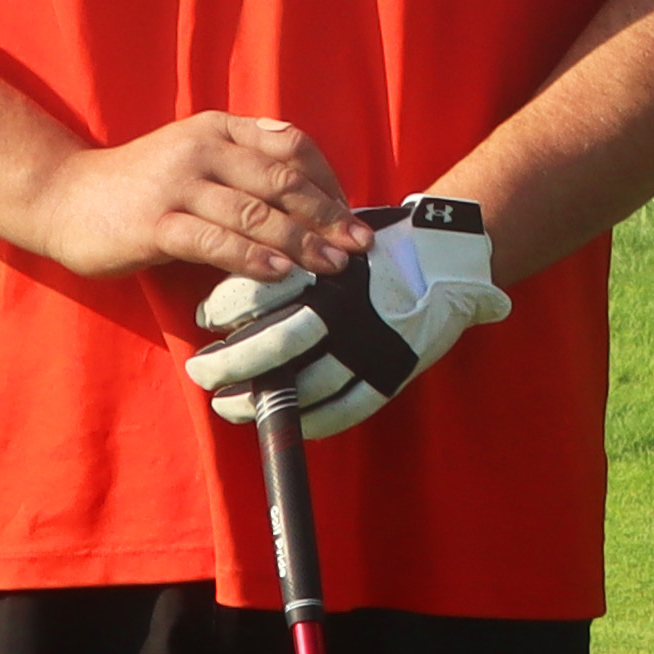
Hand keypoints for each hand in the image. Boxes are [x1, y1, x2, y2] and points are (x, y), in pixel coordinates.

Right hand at [23, 110, 359, 288]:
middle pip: (283, 180)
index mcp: (217, 128)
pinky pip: (216, 240)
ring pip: (256, 212)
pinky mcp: (155, 223)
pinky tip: (282, 274)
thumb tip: (313, 197)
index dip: (329, 181)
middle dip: (328, 215)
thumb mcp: (194, 158)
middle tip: (360, 245)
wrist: (61, 196)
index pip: (291, 146)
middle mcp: (201, 148)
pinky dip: (254, 257)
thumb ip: (244, 165)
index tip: (350, 215)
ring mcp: (177, 184)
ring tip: (332, 266)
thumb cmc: (139, 185)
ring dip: (302, 242)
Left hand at [187, 195, 507, 442]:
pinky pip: (345, 409)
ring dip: (261, 400)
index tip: (205, 321)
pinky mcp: (393, 373)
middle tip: (201, 370)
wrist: (453, 256)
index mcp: (333, 270)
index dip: (228, 309)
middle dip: (232, 362)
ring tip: (228, 404)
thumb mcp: (337, 233)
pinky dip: (311, 421)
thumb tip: (231, 289)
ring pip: (306, 385)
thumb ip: (292, 256)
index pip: (268, 292)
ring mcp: (373, 347)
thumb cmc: (380, 245)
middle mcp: (351, 310)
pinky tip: (285, 421)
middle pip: (279, 344)